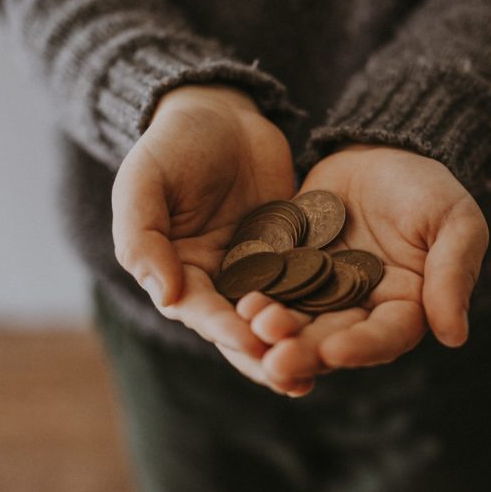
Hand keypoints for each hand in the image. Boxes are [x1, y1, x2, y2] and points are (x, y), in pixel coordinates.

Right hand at [111, 84, 297, 388]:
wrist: (220, 113)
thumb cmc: (173, 145)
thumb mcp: (144, 182)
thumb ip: (143, 238)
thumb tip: (167, 297)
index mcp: (177, 271)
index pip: (199, 310)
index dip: (223, 328)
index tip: (250, 342)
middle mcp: (217, 279)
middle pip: (240, 326)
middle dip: (264, 352)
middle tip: (294, 378)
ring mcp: (257, 268)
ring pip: (276, 314)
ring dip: (295, 341)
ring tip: (322, 367)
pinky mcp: (291, 252)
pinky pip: (305, 281)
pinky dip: (320, 305)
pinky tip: (347, 323)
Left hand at [239, 144, 488, 392]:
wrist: (378, 153)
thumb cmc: (426, 187)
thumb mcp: (455, 221)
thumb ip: (452, 274)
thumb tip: (454, 336)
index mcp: (404, 306)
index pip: (385, 336)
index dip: (361, 348)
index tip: (335, 351)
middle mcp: (359, 308)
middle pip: (332, 338)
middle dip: (306, 350)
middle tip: (277, 361)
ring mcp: (320, 290)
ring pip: (296, 319)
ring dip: (274, 330)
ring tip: (252, 327)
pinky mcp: (289, 268)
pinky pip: (271, 285)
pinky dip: (257, 295)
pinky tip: (238, 301)